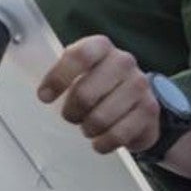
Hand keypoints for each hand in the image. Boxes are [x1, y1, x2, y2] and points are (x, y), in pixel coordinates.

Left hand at [37, 35, 159, 154]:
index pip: (79, 56)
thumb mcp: (81, 71)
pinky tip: (100, 139)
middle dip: (71, 112)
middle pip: (84, 93)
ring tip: (89, 126)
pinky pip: (117, 135)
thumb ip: (61, 74)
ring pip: (100, 118)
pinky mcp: (149, 110)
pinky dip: (103, 143)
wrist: (140, 102)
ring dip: (88, 128)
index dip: (58, 77)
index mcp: (101, 47)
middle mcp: (123, 61)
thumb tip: (42, 93)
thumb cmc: (100, 84)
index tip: (44, 96)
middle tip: (71, 115)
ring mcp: (139, 85)